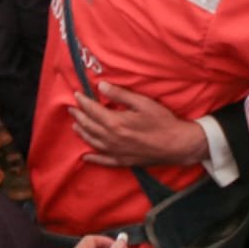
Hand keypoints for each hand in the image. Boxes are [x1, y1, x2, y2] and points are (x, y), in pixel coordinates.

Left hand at [71, 81, 208, 166]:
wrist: (176, 144)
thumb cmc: (161, 121)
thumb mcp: (142, 102)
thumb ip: (120, 95)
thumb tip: (101, 86)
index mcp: (115, 122)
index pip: (93, 110)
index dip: (83, 102)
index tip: (77, 94)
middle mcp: (111, 138)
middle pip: (89, 126)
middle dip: (79, 116)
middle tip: (71, 108)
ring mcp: (116, 152)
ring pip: (92, 142)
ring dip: (82, 133)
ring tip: (75, 125)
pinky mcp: (122, 161)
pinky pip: (103, 161)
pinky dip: (92, 159)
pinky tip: (85, 157)